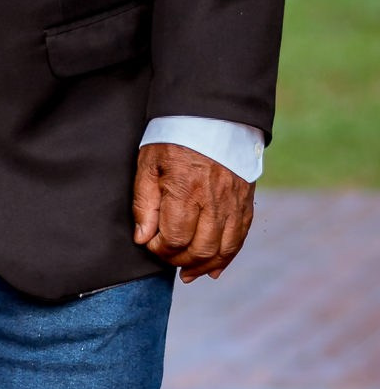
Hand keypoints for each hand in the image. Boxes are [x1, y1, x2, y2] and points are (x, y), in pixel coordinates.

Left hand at [132, 143, 254, 281]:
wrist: (213, 115)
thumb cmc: (174, 138)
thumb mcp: (148, 164)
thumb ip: (145, 203)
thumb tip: (143, 238)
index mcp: (186, 190)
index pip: (174, 238)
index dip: (159, 249)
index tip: (150, 243)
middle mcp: (214, 201)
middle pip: (200, 249)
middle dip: (178, 261)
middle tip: (165, 256)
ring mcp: (234, 203)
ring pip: (223, 249)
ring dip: (203, 266)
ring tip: (187, 273)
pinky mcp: (246, 201)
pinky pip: (239, 238)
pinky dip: (226, 257)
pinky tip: (212, 268)